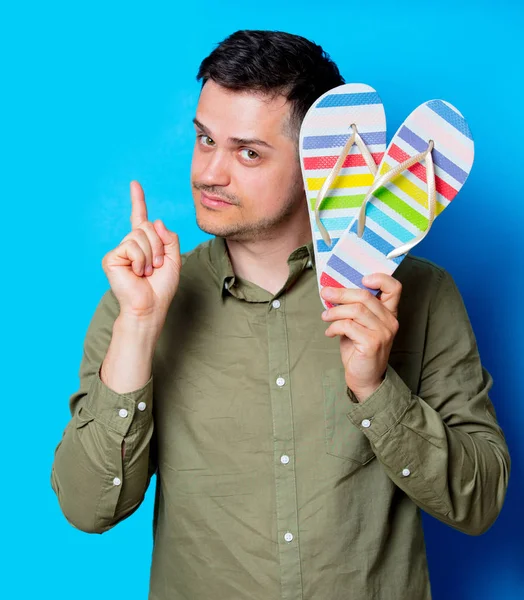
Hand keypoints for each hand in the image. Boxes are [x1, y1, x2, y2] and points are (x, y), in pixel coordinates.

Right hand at [102, 181, 181, 327]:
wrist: (150, 306)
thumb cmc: (161, 287)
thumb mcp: (174, 259)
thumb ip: (169, 237)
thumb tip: (156, 221)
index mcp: (144, 243)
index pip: (141, 218)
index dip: (138, 200)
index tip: (134, 184)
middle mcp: (130, 244)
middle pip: (147, 226)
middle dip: (158, 246)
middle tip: (156, 266)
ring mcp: (120, 250)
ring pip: (140, 235)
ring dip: (150, 255)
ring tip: (147, 271)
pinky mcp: (111, 258)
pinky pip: (132, 246)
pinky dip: (140, 260)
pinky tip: (137, 273)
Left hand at [320, 273, 401, 401]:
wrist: (365, 379)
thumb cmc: (359, 350)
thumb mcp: (358, 325)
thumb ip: (353, 309)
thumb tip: (332, 291)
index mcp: (389, 313)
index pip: (394, 288)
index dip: (380, 278)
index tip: (361, 279)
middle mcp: (390, 321)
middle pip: (365, 296)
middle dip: (341, 293)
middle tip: (325, 293)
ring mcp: (383, 332)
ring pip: (355, 310)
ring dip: (335, 311)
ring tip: (325, 317)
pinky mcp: (372, 343)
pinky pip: (348, 326)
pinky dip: (334, 326)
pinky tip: (330, 332)